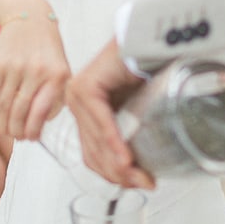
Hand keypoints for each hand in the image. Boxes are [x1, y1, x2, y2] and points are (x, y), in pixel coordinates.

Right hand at [0, 9, 69, 139]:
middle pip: (20, 113)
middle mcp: (37, 72)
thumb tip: (42, 124)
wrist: (29, 15)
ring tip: (4, 131)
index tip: (31, 138)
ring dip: (1, 125)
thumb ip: (56, 94)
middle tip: (16, 137)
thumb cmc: (48, 46)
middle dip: (16, 131)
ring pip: (4, 107)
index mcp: (57, 76)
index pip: (41, 112)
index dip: (33, 130)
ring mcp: (16, 68)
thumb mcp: (62, 67)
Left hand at [65, 38, 153, 188]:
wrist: (148, 38)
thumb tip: (141, 176)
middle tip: (145, 183)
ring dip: (120, 164)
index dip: (114, 175)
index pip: (93, 155)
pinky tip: (127, 158)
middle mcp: (76, 104)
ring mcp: (77, 96)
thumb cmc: (145, 69)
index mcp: (85, 112)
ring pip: (97, 142)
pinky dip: (115, 143)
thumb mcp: (136, 110)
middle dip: (120, 174)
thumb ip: (131, 136)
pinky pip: (102, 123)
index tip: (136, 185)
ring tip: (141, 177)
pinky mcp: (85, 88)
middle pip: (94, 152)